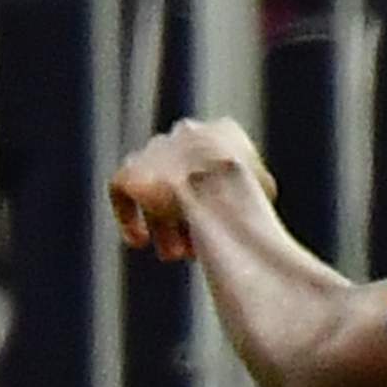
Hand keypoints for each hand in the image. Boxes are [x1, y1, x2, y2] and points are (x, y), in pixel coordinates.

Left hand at [108, 116, 272, 262]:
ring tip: (171, 254)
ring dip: (163, 223)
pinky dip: (129, 216)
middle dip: (189, 215)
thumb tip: (250, 211)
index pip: (214, 166)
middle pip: (183, 179)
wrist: (217, 192)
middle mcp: (185, 134)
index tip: (217, 226)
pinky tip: (140, 239)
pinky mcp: (131, 169)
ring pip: (155, 188)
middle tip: (194, 246)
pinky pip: (123, 191)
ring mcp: (156, 150)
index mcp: (221, 132)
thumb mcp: (263, 191)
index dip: (215, 199)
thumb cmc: (249, 196)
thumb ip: (251, 192)